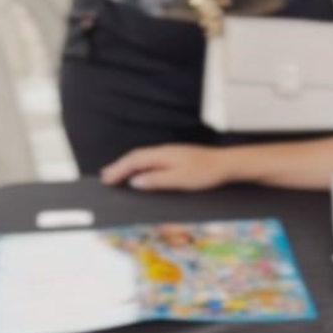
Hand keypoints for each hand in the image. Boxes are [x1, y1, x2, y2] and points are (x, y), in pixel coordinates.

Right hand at [101, 145, 230, 191]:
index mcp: (162, 155)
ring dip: (128, 167)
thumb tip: (135, 181)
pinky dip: (139, 167)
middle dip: (119, 167)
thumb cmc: (206, 172)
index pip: (134, 161)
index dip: (118, 170)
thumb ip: (156, 180)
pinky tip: (139, 174)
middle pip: (135, 157)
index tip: (106, 179)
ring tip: (116, 176)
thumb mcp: (179, 180)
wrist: (226, 164)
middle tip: (105, 178)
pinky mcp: (175, 158)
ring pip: (142, 158)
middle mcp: (164, 151)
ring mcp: (170, 154)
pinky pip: (151, 161)